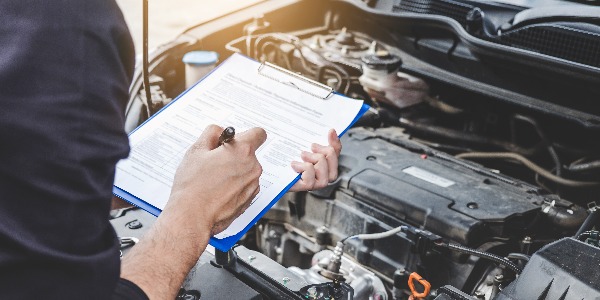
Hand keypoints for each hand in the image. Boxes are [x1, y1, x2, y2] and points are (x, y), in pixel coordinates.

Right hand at [122, 125, 266, 298]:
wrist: (192, 216)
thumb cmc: (193, 186)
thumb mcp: (197, 150)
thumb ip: (212, 133)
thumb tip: (220, 130)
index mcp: (242, 151)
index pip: (258, 133)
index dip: (245, 134)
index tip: (235, 139)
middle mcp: (253, 167)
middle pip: (249, 153)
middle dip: (235, 154)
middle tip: (215, 161)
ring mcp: (253, 185)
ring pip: (247, 170)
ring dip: (235, 171)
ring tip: (213, 178)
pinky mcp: (250, 199)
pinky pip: (246, 185)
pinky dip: (235, 185)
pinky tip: (218, 190)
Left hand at [289, 129, 341, 191]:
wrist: (268, 170)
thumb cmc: (284, 158)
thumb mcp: (299, 144)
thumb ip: (315, 139)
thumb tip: (332, 131)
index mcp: (322, 163)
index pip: (335, 152)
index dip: (335, 142)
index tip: (330, 131)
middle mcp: (321, 174)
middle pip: (332, 158)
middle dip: (324, 151)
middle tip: (312, 146)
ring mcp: (315, 182)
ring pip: (323, 166)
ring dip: (313, 158)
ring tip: (302, 155)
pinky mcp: (305, 186)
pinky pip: (311, 176)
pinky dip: (303, 168)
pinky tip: (294, 165)